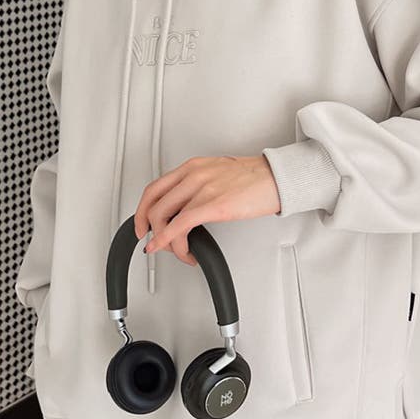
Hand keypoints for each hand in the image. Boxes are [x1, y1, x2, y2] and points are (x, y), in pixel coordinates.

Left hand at [133, 155, 280, 264]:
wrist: (277, 178)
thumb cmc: (254, 178)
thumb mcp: (217, 174)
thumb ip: (198, 186)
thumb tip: (187, 207)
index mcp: (192, 167)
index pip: (154, 188)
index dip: (142, 210)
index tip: (142, 224)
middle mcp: (192, 175)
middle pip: (153, 204)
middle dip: (149, 229)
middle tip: (153, 243)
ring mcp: (201, 189)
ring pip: (164, 217)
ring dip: (166, 241)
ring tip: (178, 251)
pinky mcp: (213, 205)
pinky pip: (181, 225)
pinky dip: (170, 241)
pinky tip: (175, 250)